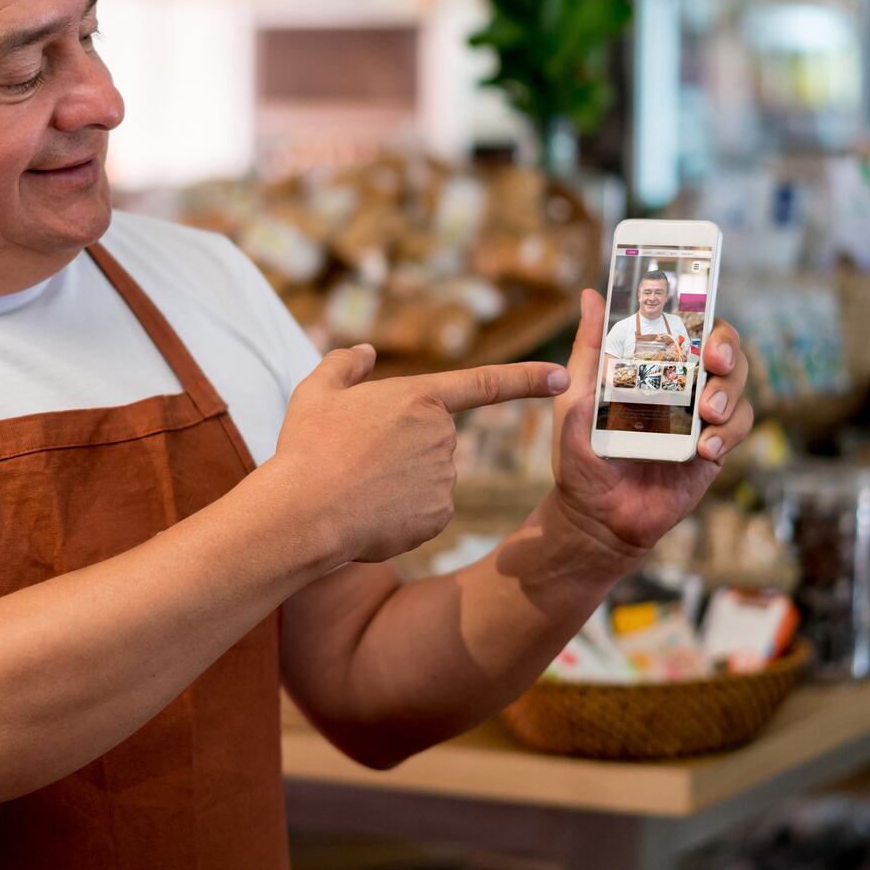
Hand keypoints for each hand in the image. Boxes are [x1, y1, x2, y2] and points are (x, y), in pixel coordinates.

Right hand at [269, 345, 568, 565]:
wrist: (304, 512)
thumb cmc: (307, 447)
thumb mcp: (317, 392)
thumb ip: (346, 364)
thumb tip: (367, 353)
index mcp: (420, 398)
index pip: (486, 384)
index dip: (528, 379)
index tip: (564, 377)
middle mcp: (443, 436)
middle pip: (433, 439)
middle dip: (403, 448)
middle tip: (357, 458)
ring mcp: (445, 479)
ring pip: (428, 477)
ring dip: (399, 482)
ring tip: (357, 488)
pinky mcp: (439, 517)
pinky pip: (425, 510)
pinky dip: (401, 513)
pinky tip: (370, 514)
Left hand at [546, 290, 752, 572]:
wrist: (597, 514)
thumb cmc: (581, 453)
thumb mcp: (577, 396)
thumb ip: (588, 348)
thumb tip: (590, 295)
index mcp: (651, 364)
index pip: (687, 325)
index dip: (702, 314)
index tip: (698, 319)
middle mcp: (681, 383)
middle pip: (723, 348)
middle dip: (726, 348)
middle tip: (712, 361)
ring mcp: (700, 415)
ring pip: (738, 384)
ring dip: (729, 391)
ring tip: (707, 411)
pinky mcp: (714, 448)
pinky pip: (738, 428)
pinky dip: (728, 433)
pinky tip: (705, 448)